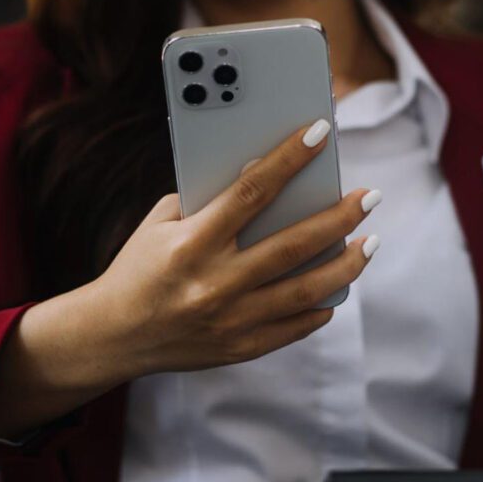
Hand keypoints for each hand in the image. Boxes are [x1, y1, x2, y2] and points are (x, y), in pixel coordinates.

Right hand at [0, 119, 380, 436]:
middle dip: (339, 217)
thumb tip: (265, 173)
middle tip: (370, 197)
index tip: (322, 133)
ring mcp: (230, 321)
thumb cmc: (139, 267)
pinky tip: (336, 286)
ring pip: (306, 291)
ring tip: (369, 243)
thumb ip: (208, 200)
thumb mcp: (160, 224)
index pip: (252, 192)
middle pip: (293, 245)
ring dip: (346, 264)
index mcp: (191, 244)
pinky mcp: (238, 348)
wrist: (112, 335)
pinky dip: (319, 306)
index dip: (289, 159)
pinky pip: (293, 328)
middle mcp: (214, 283)